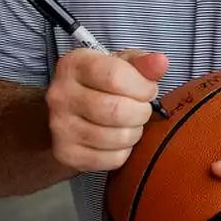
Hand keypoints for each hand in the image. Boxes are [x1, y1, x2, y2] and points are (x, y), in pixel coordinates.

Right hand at [46, 48, 167, 171]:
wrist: (69, 113)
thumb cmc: (102, 84)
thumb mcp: (122, 64)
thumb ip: (143, 63)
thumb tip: (160, 62)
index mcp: (75, 65)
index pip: (115, 76)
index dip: (142, 86)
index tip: (148, 90)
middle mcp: (61, 95)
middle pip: (116, 110)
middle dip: (141, 111)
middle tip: (141, 109)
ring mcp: (60, 127)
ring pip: (116, 137)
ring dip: (135, 132)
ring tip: (131, 123)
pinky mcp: (66, 154)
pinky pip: (112, 159)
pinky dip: (124, 151)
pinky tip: (118, 139)